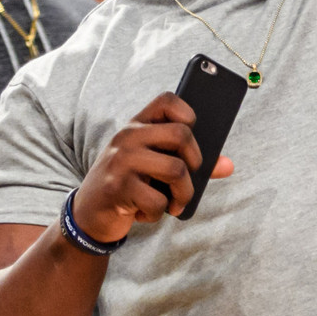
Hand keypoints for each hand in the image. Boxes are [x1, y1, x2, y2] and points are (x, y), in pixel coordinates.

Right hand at [71, 93, 233, 244]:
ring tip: (176, 203)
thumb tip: (228, 165)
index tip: (190, 133)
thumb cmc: (130, 185)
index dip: (188, 113)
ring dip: (183, 194)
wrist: (87, 215)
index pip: (168, 100)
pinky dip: (159, 213)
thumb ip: (190, 163)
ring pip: (176, 169)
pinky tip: (146, 212)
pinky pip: (158, 200)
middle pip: (182, 135)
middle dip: (195, 163)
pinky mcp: (117, 187)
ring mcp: (121, 160)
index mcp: (137, 125)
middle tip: (188, 179)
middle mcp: (127, 137)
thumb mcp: (155, 168)